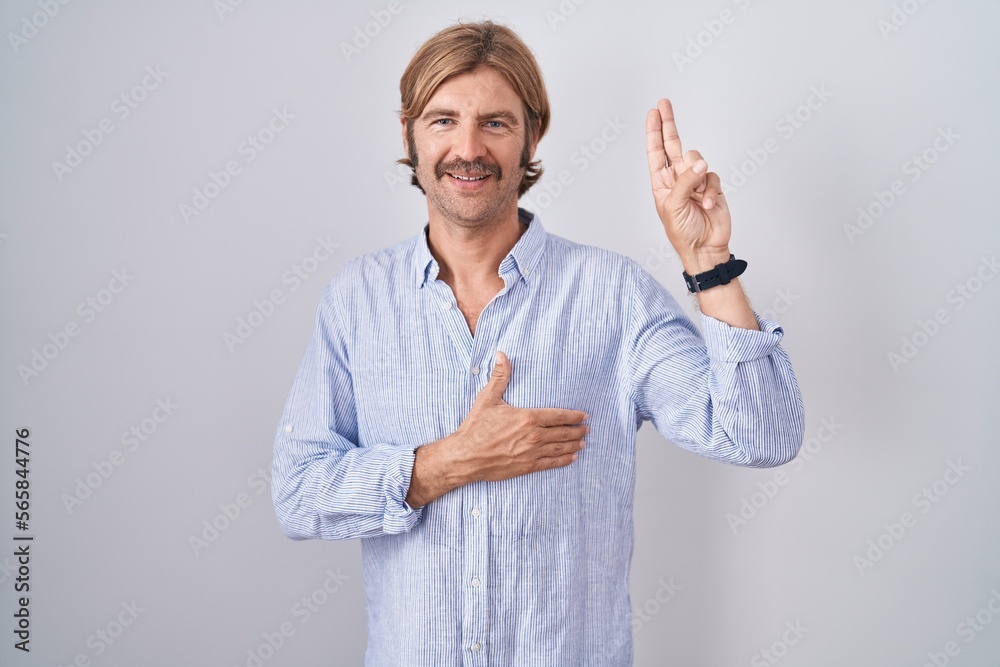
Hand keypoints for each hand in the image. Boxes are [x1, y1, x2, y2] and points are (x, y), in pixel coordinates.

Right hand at [453, 351, 587, 482]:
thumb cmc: (476, 427)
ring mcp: (532, 453)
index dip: (574, 416)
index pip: (558, 416)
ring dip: (574, 445)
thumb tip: (502, 355)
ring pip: (560, 448)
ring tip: (583, 442)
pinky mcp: (527, 467)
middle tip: (587, 428)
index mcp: (528, 418)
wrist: (466, 456)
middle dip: (577, 430)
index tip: (584, 415)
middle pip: (563, 433)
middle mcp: (534, 436)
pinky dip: (564, 460)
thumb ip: (499, 377)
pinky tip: (572, 457)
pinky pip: (551, 463)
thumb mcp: (487, 399)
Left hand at [645, 98, 731, 271]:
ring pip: (697, 159)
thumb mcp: (674, 206)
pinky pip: (713, 176)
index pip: (656, 151)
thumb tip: (699, 163)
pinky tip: (708, 204)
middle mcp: (677, 178)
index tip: (654, 112)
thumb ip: (684, 181)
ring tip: (697, 195)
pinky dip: (711, 190)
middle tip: (664, 104)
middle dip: (669, 124)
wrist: (705, 248)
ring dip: (698, 176)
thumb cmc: (683, 232)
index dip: (655, 131)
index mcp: (662, 182)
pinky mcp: (712, 186)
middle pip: (673, 145)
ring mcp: (696, 180)